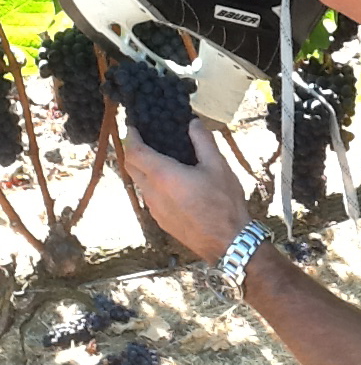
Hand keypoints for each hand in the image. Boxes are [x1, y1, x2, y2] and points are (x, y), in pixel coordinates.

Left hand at [123, 119, 250, 261]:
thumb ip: (203, 141)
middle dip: (133, 151)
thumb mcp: (218, 165)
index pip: (135, 152)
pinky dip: (152, 183)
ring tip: (161, 158)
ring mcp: (154, 209)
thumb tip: (193, 123)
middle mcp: (152, 192)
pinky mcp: (161, 220)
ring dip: (142, 168)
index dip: (131, 137)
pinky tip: (171, 182)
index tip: (133, 126)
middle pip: (130, 167)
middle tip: (144, 138)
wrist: (227, 241)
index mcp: (164, 176)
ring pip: (139, 183)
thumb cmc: (224, 202)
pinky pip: (149, 196)